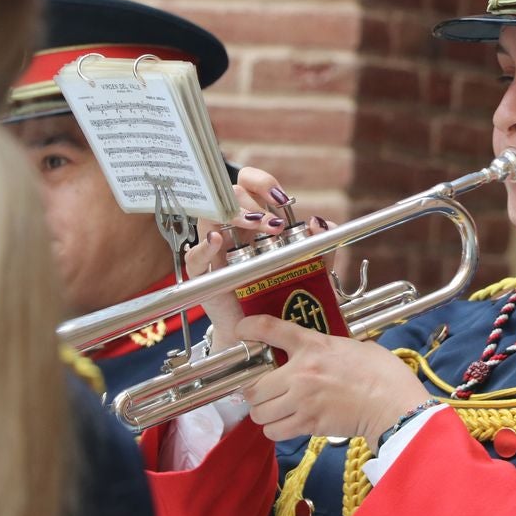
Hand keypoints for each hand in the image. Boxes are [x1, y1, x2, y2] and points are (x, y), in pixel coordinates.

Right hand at [184, 168, 334, 349]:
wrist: (260, 332)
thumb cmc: (279, 293)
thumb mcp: (308, 266)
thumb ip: (319, 244)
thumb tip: (321, 222)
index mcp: (253, 220)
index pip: (248, 184)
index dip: (261, 182)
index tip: (280, 197)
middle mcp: (231, 229)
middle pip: (230, 195)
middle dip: (254, 203)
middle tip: (275, 224)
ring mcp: (213, 249)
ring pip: (210, 215)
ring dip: (234, 214)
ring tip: (257, 225)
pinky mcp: (202, 274)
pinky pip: (194, 255)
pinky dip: (204, 245)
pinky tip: (218, 240)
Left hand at [236, 315, 433, 448]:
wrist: (394, 404)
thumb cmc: (381, 373)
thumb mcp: (353, 346)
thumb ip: (327, 347)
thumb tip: (319, 351)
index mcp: (313, 345)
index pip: (270, 329)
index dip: (249, 328)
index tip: (241, 331)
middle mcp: (301, 373)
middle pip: (254, 386)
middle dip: (254, 391)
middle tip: (263, 391)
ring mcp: (302, 401)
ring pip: (259, 413)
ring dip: (264, 413)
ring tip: (275, 410)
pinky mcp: (309, 425)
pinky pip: (275, 432)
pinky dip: (276, 430)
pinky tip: (287, 424)